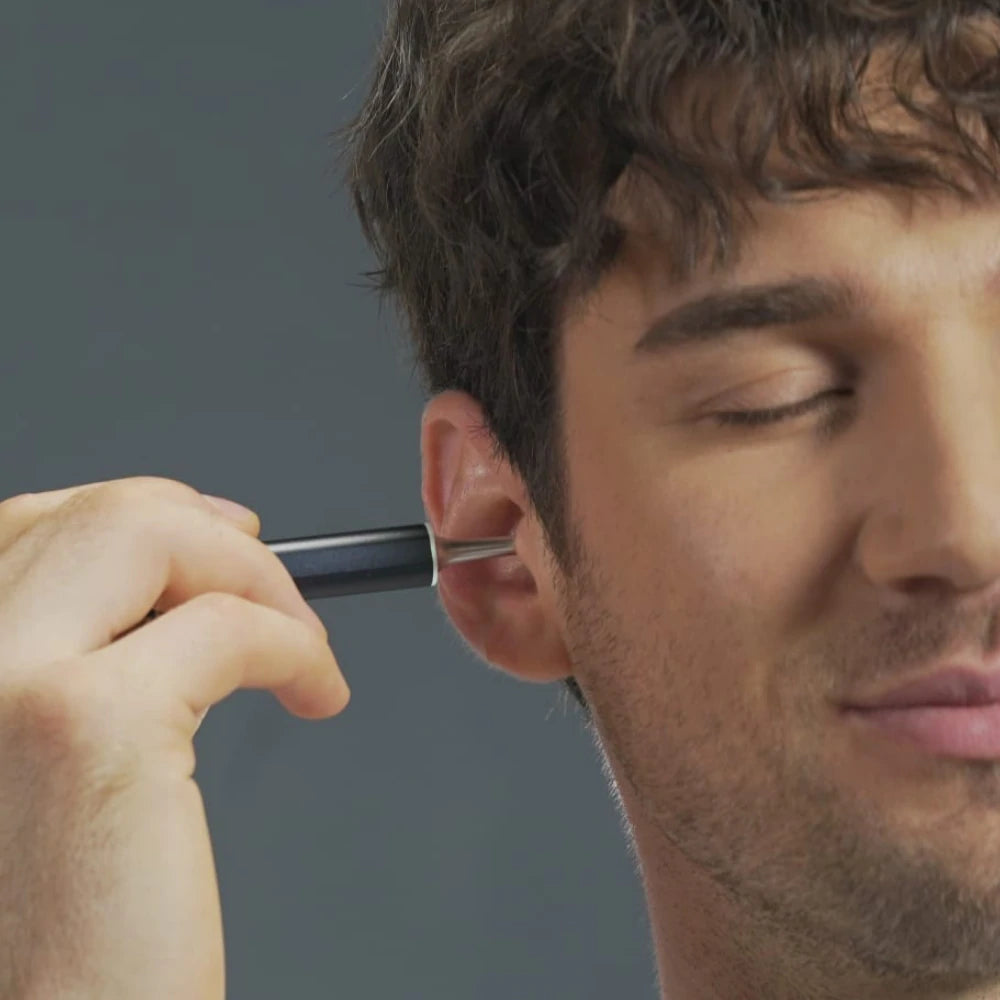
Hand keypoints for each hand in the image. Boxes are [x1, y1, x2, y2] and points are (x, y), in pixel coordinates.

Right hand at [0, 477, 348, 999]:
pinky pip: (228, 627)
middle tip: (280, 592)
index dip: (145, 512)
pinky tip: (318, 694)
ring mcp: (1, 678)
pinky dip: (297, 645)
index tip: (220, 535)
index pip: (31, 525)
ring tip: (304, 646)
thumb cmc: (66, 912)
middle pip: (102, 515)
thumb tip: (174, 573)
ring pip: (152, 535)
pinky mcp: (84, 725)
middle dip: (218, 537)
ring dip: (260, 579)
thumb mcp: (40, 752)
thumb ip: (75, 653)